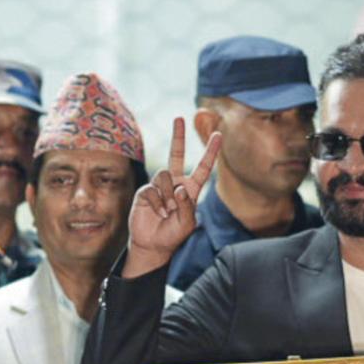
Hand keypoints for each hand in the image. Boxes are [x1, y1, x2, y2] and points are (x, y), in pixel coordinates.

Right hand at [124, 118, 221, 277]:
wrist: (152, 245)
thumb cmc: (172, 235)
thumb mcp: (187, 224)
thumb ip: (187, 206)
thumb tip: (179, 188)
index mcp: (190, 190)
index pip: (202, 167)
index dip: (210, 152)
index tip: (218, 135)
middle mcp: (175, 184)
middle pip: (176, 155)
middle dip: (178, 137)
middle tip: (179, 118)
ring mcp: (159, 186)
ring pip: (165, 176)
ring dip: (167, 196)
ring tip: (166, 212)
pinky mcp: (145, 191)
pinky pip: (152, 189)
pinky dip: (156, 202)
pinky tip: (157, 212)